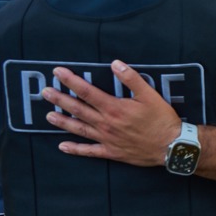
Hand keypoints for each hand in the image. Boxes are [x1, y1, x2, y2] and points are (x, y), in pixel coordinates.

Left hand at [41, 60, 179, 166]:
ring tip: (48, 116)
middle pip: (78, 109)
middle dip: (60, 99)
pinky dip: (75, 150)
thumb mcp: (150, 95)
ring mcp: (107, 139)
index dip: (71, 81)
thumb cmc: (162, 119)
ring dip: (63, 122)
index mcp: (114, 107)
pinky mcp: (111, 152)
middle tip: (45, 93)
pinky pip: (90, 151)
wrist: (171, 146)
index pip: (86, 91)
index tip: (58, 72)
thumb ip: (131, 78)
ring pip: (79, 129)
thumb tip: (115, 63)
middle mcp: (106, 123)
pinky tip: (63, 146)